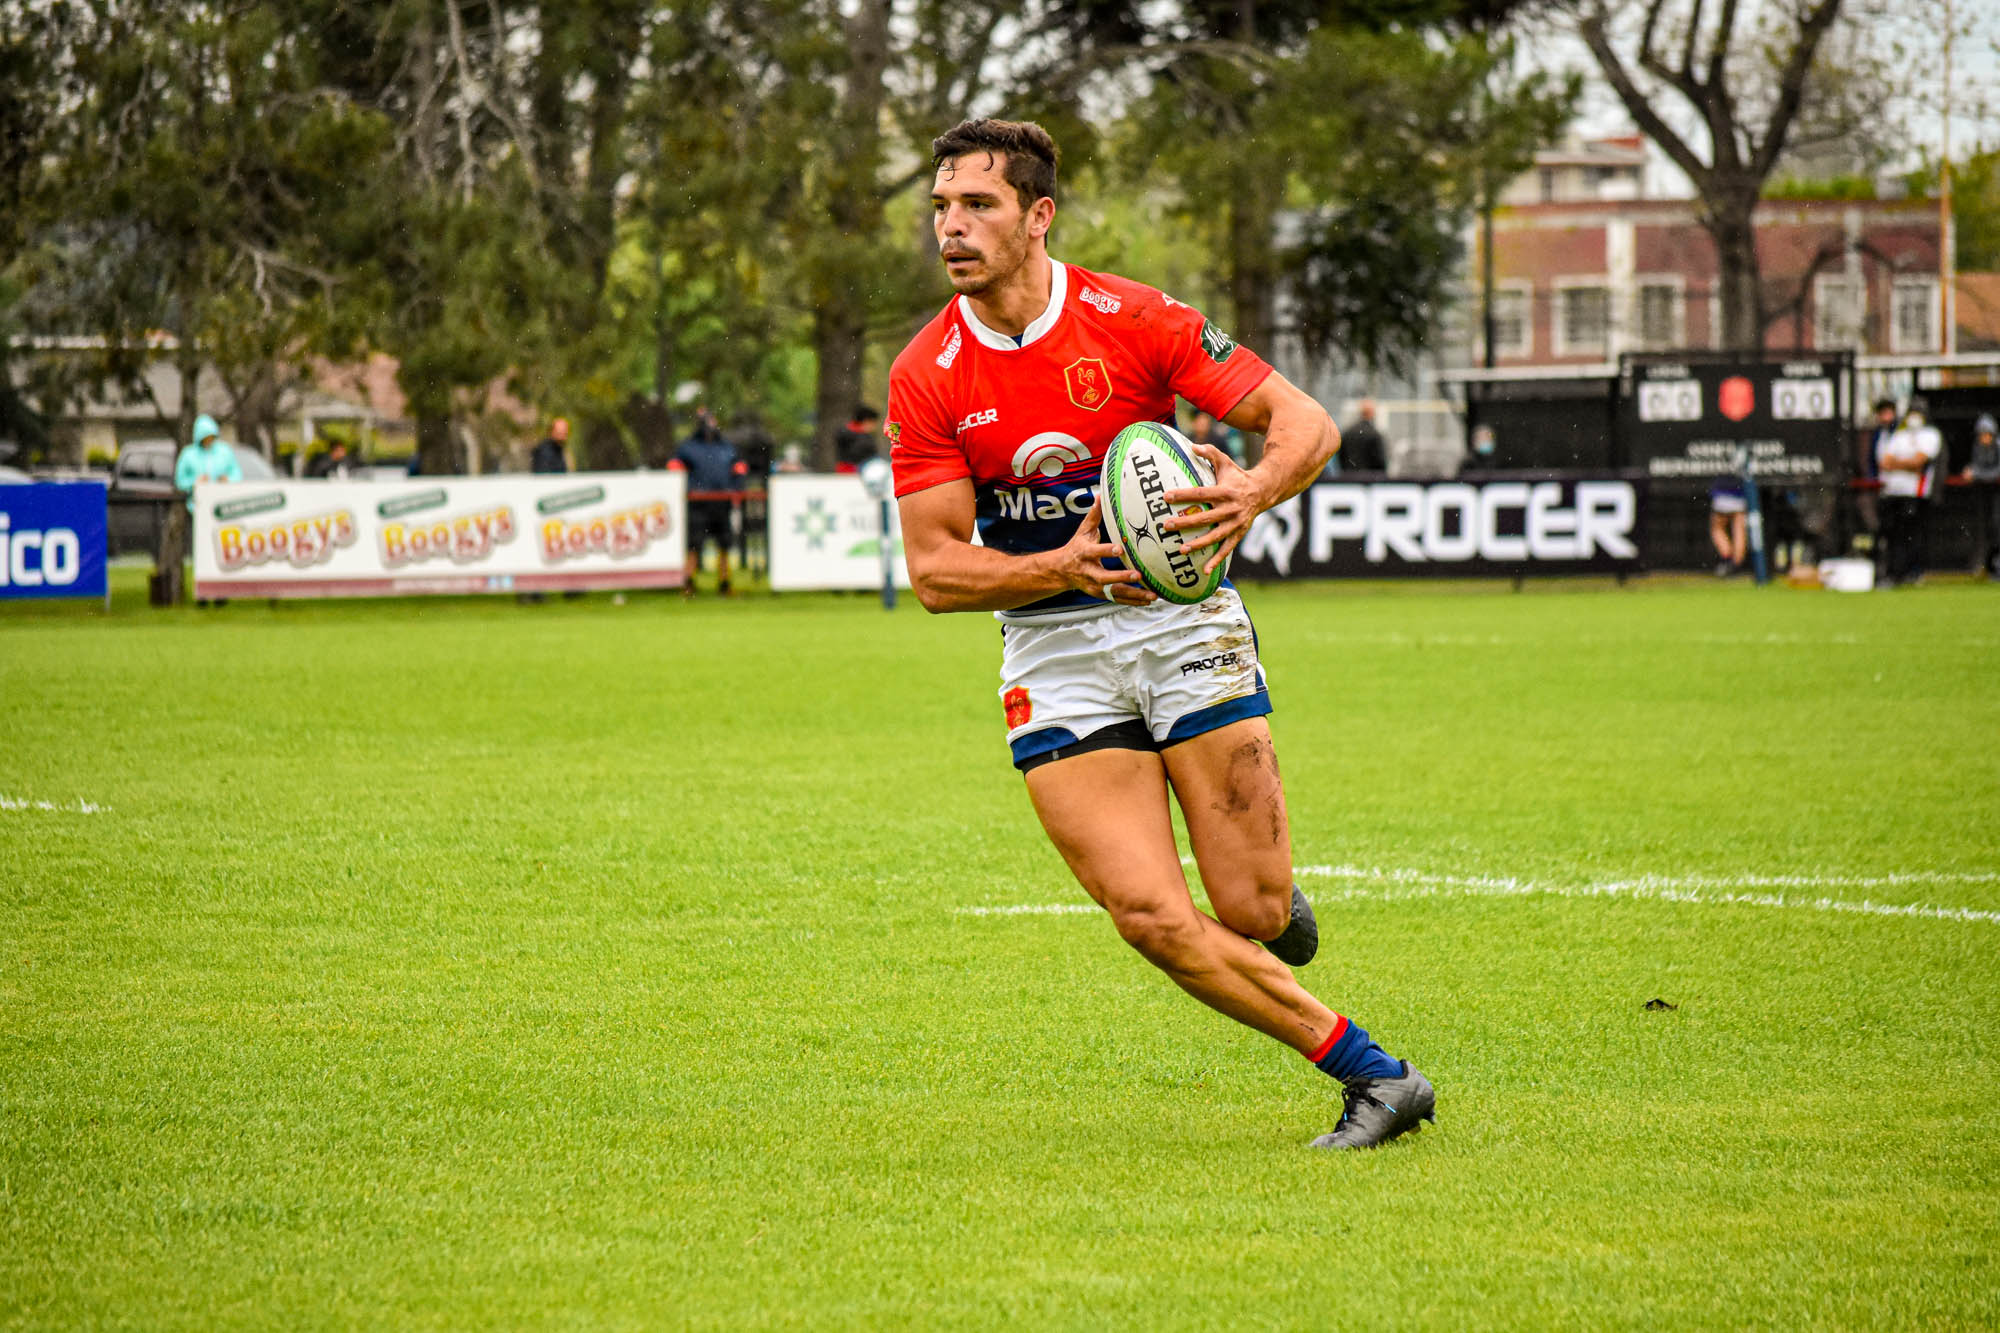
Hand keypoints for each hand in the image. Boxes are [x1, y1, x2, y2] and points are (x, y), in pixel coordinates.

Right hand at [1058, 499, 1155, 604]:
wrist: (1062, 571)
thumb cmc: (1077, 548)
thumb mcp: (1083, 531)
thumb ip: (1094, 515)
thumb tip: (1101, 494)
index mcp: (1084, 553)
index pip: (1095, 552)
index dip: (1106, 551)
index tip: (1119, 549)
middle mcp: (1089, 572)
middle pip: (1105, 578)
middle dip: (1121, 577)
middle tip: (1139, 575)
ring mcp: (1095, 586)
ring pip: (1114, 592)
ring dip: (1133, 594)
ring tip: (1152, 594)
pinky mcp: (1101, 595)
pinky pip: (1118, 599)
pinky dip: (1134, 601)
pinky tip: (1148, 600)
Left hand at [1160, 443, 1268, 575]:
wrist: (1264, 491)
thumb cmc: (1238, 476)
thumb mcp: (1225, 462)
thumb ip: (1209, 453)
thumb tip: (1191, 446)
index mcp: (1225, 491)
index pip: (1200, 493)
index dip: (1183, 495)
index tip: (1166, 497)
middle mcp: (1230, 509)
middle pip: (1205, 517)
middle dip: (1185, 523)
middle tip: (1166, 526)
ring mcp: (1236, 523)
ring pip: (1215, 536)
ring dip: (1198, 544)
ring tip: (1181, 549)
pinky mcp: (1239, 533)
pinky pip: (1227, 549)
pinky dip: (1217, 560)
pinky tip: (1204, 570)